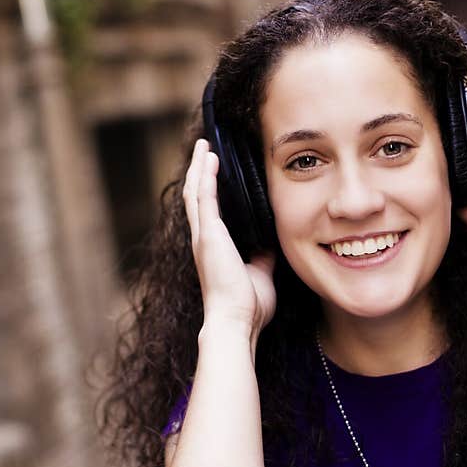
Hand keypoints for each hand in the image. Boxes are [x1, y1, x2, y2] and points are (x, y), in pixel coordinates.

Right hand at [183, 139, 275, 345]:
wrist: (237, 321)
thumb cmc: (247, 306)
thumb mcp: (261, 272)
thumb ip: (263, 255)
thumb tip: (271, 243)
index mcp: (214, 247)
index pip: (207, 210)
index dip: (207, 187)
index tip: (213, 168)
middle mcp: (204, 239)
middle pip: (195, 195)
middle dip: (199, 170)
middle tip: (204, 148)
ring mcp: (203, 236)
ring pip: (195, 191)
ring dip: (199, 166)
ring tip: (203, 145)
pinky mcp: (208, 235)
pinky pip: (203, 198)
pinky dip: (205, 176)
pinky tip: (209, 158)